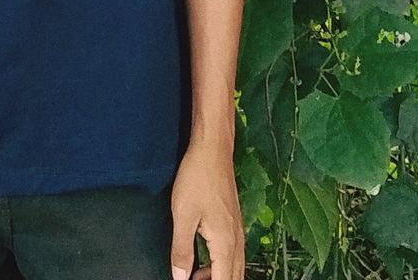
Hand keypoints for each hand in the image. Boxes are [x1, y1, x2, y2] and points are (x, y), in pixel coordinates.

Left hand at [168, 141, 244, 279]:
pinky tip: (203, 261)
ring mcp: (237, 232)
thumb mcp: (183, 215)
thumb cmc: (197, 179)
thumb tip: (180, 278)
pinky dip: (220, 264)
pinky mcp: (233, 223)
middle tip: (191, 279)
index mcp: (225, 244)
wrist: (213, 151)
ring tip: (193, 275)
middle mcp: (237, 241)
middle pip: (234, 278)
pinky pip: (232, 255)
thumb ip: (182, 250)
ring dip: (218, 276)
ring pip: (234, 267)